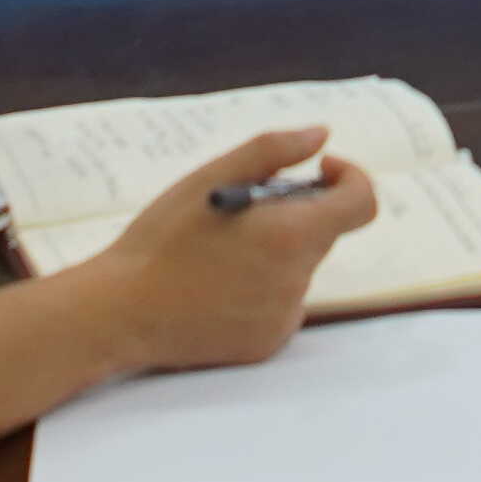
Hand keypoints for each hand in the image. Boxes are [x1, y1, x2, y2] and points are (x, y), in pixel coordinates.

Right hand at [79, 127, 379, 371]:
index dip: (348, 178)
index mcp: (292, 237)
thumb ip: (273, 150)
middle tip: (244, 209)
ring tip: (216, 253)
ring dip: (274, 252)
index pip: (361, 203)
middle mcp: (297, 283)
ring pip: (298, 269)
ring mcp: (282, 320)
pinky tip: (213, 287)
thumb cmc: (161, 240)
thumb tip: (321, 136)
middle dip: (295, 213)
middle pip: (322, 233)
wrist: (118, 313)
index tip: (318, 169)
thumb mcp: (210, 178)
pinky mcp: (265, 345)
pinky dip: (260, 289)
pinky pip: (280, 305)